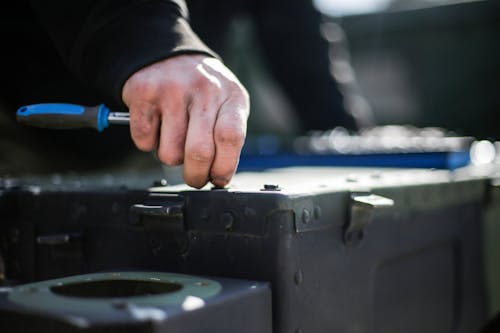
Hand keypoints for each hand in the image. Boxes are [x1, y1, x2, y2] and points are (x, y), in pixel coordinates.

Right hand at [122, 55, 249, 187]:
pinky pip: (144, 140)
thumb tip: (217, 176)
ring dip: (171, 156)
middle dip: (195, 176)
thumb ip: (227, 136)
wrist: (169, 54)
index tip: (218, 179)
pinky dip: (149, 143)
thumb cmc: (203, 89)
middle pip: (199, 152)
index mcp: (231, 96)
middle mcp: (204, 90)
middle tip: (194, 178)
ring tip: (175, 138)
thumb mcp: (227, 104)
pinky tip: (157, 125)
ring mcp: (172, 90)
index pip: (230, 138)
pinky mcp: (144, 94)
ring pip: (170, 153)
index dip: (224, 166)